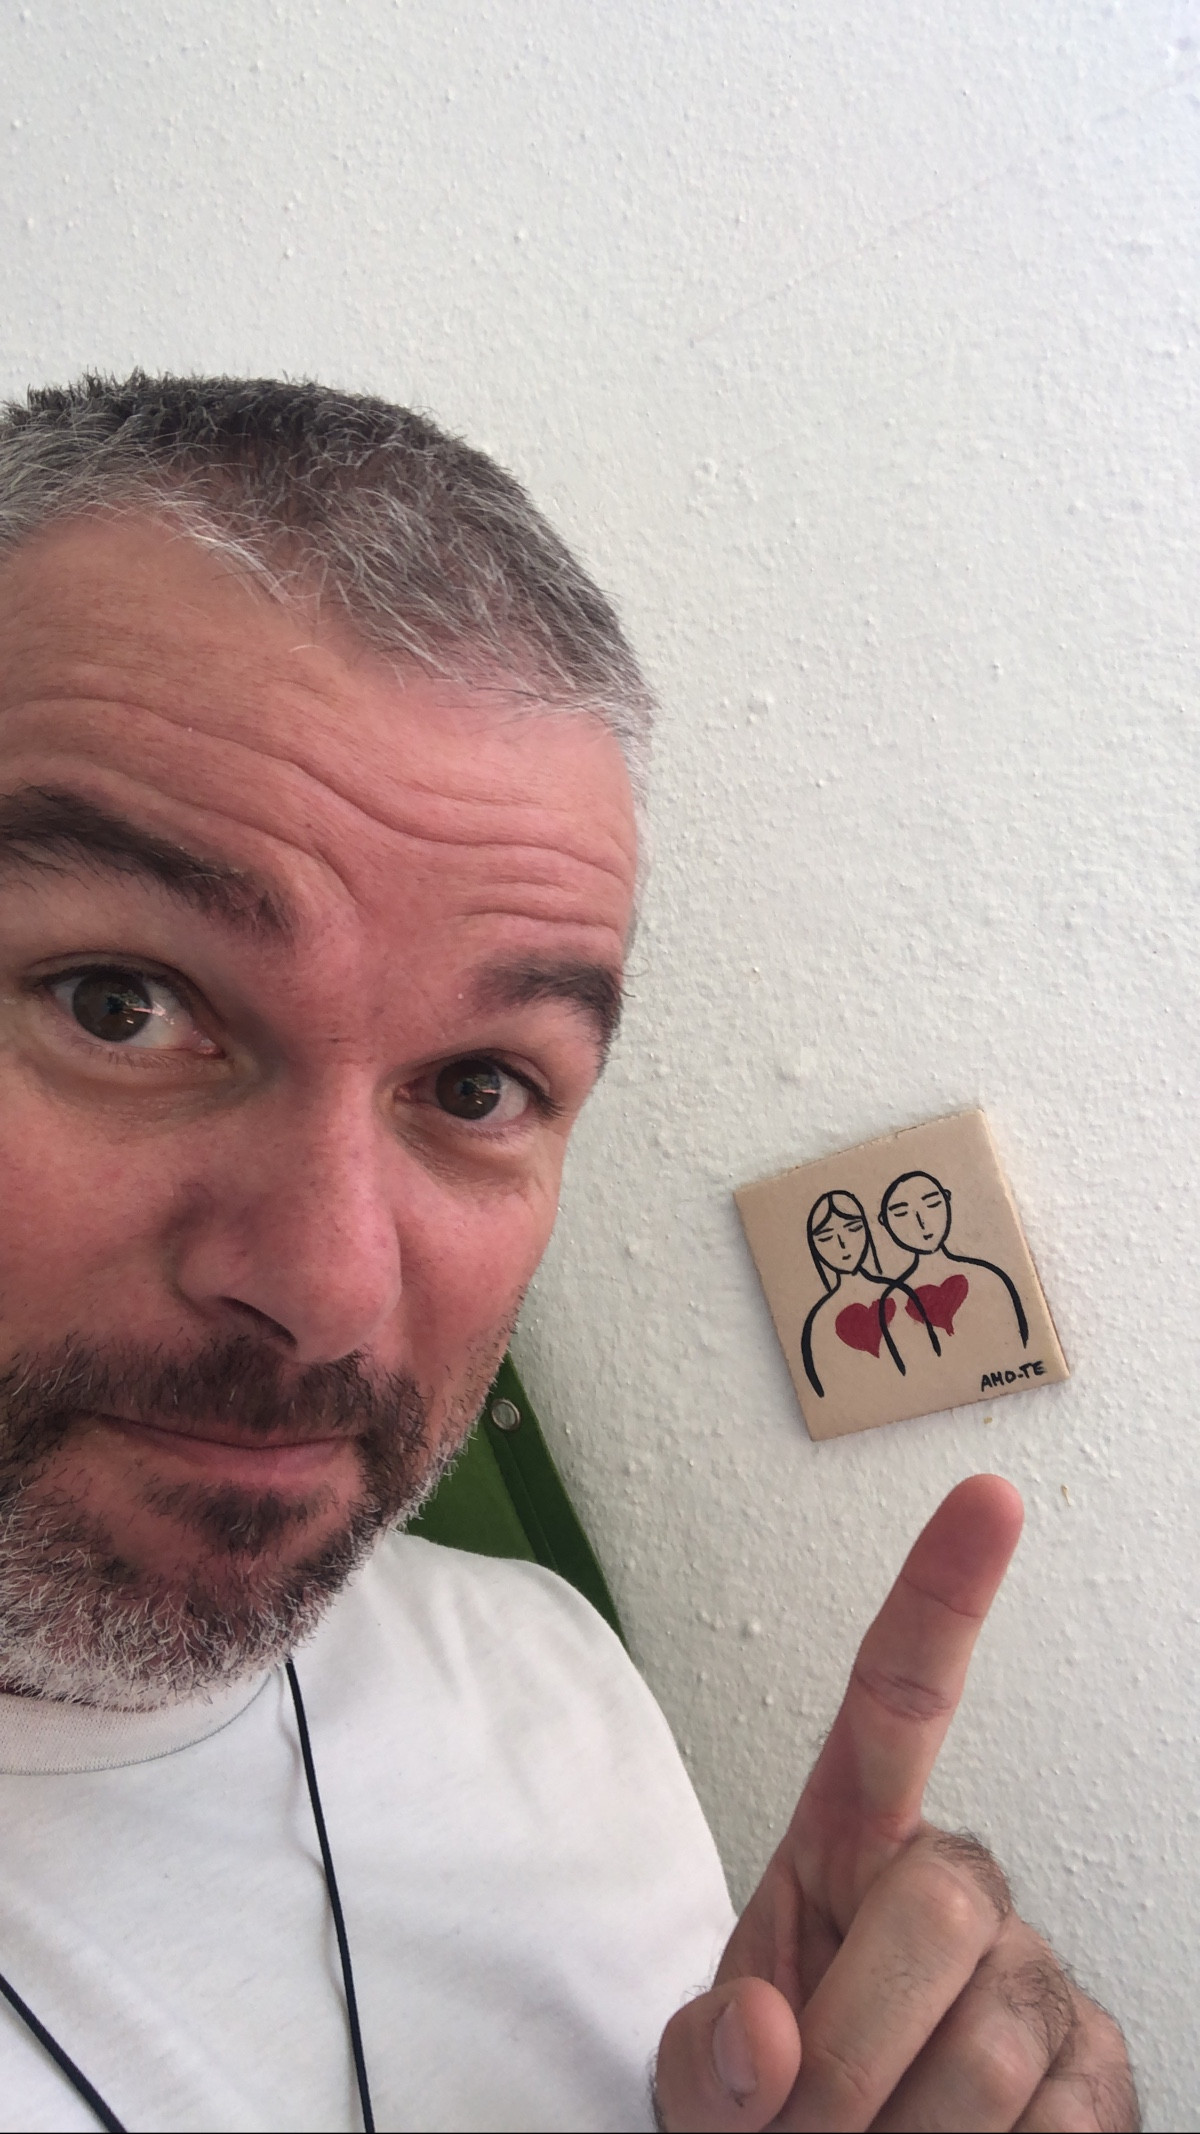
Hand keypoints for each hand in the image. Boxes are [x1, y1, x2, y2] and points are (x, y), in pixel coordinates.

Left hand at [655, 1476, 1137, 2131]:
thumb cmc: (765, 2118)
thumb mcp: (700, 2086)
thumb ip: (705, 2060)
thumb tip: (767, 2038)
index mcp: (850, 1851)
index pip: (897, 1703)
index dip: (943, 1597)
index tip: (987, 1498)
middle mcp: (959, 1891)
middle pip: (937, 1911)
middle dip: (855, 2055)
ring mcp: (1040, 1978)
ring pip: (989, 2050)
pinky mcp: (1102, 2072)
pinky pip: (1058, 2128)